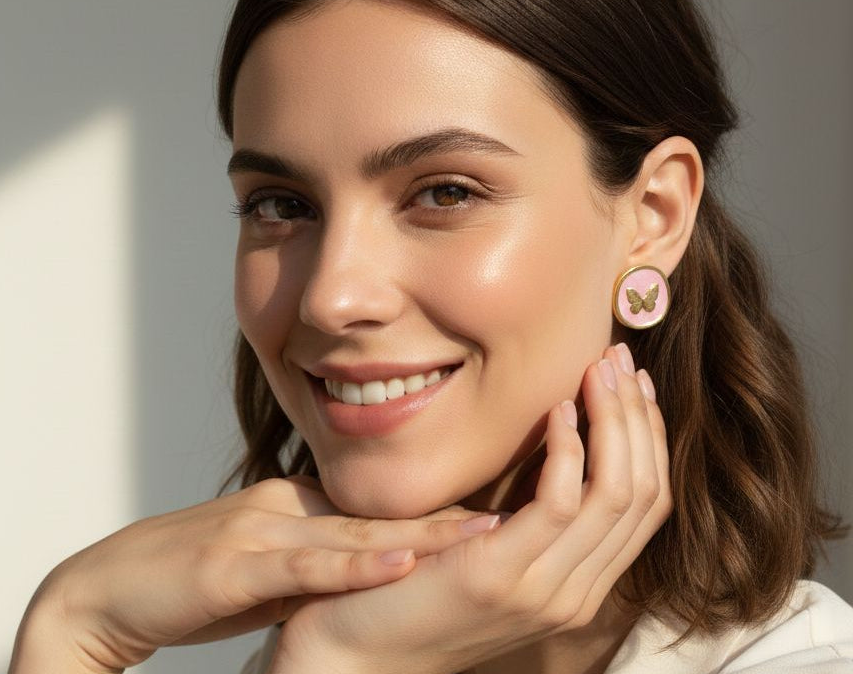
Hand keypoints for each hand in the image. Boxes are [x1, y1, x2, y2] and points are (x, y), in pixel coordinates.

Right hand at [20, 476, 498, 671]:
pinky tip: (401, 560)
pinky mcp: (235, 562)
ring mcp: (265, 529)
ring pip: (356, 531)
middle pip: (386, 513)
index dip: (449, 514)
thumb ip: (322, 557)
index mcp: (304, 509)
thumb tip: (380, 562)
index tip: (510, 515)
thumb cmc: (194, 581)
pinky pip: (304, 563)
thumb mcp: (272, 565)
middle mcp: (293, 507)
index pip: (387, 512)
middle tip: (522, 506)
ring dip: (426, 533)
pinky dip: (355, 564)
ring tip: (493, 531)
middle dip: (458, 516)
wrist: (110, 585)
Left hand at [270, 344, 671, 673]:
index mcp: (580, 583)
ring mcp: (544, 591)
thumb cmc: (419, 584)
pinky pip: (560, 502)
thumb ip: (533, 510)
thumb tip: (562, 435)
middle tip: (621, 360)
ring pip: (614, 493)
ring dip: (612, 420)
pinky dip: (567, 448)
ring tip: (598, 369)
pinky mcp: (501, 575)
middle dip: (637, 416)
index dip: (647, 435)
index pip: (646, 502)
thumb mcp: (493, 545)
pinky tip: (556, 408)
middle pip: (641, 493)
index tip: (633, 380)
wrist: (357, 650)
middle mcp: (576, 593)